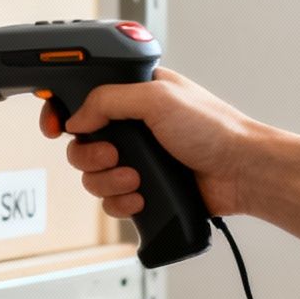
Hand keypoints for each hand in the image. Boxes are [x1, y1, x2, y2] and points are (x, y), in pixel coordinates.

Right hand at [40, 67, 264, 218]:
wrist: (243, 172)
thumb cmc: (214, 128)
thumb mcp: (156, 98)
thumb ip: (108, 100)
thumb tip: (76, 118)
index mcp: (134, 95)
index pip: (83, 99)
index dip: (63, 112)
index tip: (56, 126)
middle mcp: (132, 127)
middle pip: (81, 143)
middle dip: (90, 155)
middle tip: (114, 155)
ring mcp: (138, 160)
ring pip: (92, 176)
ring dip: (108, 181)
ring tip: (136, 179)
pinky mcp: (144, 190)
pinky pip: (111, 201)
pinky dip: (121, 203)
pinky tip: (141, 197)